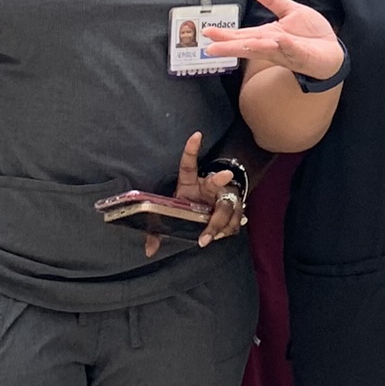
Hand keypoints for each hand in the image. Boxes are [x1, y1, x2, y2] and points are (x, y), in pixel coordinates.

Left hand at [143, 131, 242, 256]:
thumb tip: (149, 251)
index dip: (192, 149)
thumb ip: (159, 230)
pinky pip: (234, 219)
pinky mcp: (236, 207)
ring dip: (221, 220)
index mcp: (190, 182)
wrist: (212, 206)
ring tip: (211, 236)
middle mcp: (210, 185)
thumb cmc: (189, 206)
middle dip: (220, 178)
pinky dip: (228, 229)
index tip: (196, 134)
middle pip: (216, 182)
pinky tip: (222, 234)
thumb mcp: (173, 213)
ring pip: (227, 205)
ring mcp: (225, 195)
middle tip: (224, 175)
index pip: (189, 163)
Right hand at [199, 0, 343, 79]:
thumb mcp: (291, 11)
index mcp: (268, 35)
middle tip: (212, 48)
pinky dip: (285, 46)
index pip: (243, 35)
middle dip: (231, 46)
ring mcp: (287, 52)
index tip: (207, 33)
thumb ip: (272, 0)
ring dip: (254, 47)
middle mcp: (273, 46)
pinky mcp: (302, 56)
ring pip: (267, 50)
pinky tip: (277, 40)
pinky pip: (292, 50)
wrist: (332, 51)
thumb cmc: (309, 34)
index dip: (225, 34)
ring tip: (238, 45)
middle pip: (249, 46)